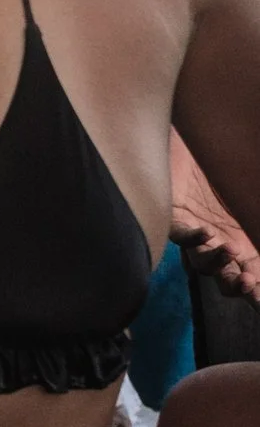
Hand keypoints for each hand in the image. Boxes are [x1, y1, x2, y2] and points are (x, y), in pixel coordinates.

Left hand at [172, 138, 259, 303]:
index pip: (257, 274)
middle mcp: (222, 243)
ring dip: (219, 262)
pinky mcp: (174, 218)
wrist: (200, 138)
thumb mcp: (257, 189)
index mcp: (247, 241)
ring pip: (204, 264)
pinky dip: (195, 238)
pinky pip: (182, 236)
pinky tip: (207, 232)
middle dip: (243, 288)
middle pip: (231, 280)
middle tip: (251, 286)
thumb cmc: (231, 164)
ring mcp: (197, 234)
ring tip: (232, 249)